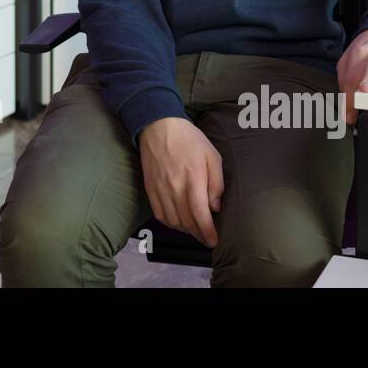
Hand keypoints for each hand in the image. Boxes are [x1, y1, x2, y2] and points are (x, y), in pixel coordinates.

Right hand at [138, 117, 222, 247]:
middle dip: (199, 234)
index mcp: (192, 178)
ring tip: (195, 230)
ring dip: (186, 231)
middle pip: (186, 221)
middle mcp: (174, 187)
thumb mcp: (212, 155)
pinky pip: (160, 215)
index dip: (208, 231)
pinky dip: (170, 223)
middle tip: (208, 238)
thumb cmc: (189, 139)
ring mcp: (160, 189)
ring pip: (173, 221)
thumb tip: (215, 207)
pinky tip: (179, 222)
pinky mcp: (150, 189)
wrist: (158, 126)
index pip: (199, 213)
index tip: (214, 241)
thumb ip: (217, 182)